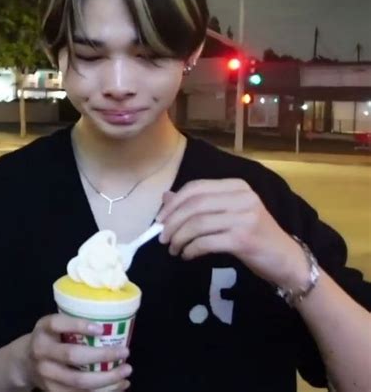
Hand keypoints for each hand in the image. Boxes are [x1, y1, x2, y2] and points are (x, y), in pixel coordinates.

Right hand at [23, 313, 131, 390]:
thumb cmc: (51, 337)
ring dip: (107, 380)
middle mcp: (42, 352)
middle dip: (102, 356)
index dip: (79, 325)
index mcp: (44, 329)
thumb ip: (73, 322)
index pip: (59, 324)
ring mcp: (46, 376)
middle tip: (125, 352)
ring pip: (78, 382)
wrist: (25, 362)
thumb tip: (111, 322)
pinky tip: (119, 386)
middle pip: (73, 356)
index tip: (101, 329)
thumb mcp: (55, 323)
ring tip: (126, 373)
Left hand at [157, 179, 307, 288]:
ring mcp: (244, 217)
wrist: (286, 260)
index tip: (160, 219)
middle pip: (194, 205)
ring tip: (174, 249)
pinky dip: (191, 249)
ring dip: (179, 238)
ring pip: (198, 223)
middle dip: (172, 222)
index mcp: (236, 186)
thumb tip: (166, 197)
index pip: (196, 187)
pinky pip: (206, 242)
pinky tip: (187, 255)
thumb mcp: (227, 214)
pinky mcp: (244, 239)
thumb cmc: (254, 236)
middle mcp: (242, 197)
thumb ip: (200, 204)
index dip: (174, 203)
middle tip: (162, 238)